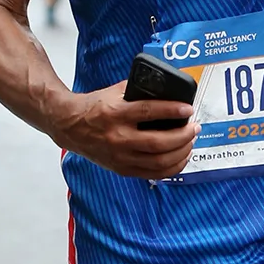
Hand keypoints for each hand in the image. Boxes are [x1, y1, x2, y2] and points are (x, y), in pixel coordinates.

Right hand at [54, 82, 196, 178]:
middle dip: (183, 136)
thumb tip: (168, 90)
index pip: (148, 112)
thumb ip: (139, 91)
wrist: (69, 125)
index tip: (188, 109)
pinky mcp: (122, 169)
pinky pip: (154, 174)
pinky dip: (172, 168)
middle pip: (158, 143)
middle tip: (195, 127)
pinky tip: (181, 158)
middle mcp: (117, 137)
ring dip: (181, 152)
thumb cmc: (95, 106)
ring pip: (159, 162)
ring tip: (191, 141)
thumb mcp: (114, 92)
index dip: (172, 111)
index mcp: (115, 114)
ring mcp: (120, 156)